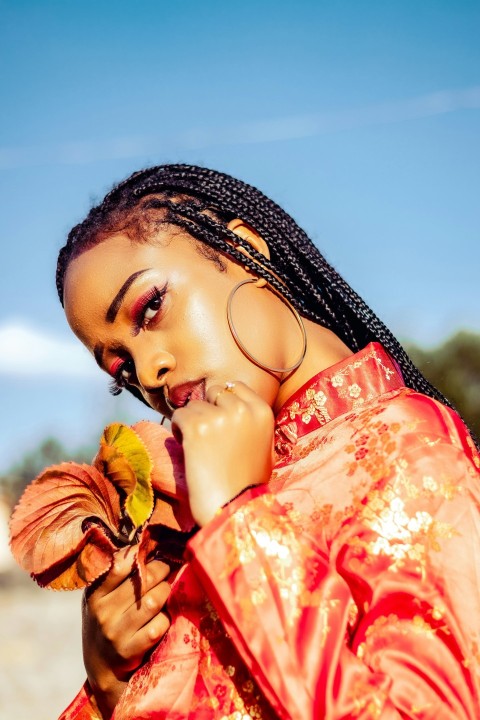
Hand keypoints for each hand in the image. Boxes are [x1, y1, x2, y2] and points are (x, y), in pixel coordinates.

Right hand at [82, 546, 170, 717]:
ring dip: (165, 593)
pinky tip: (162, 618)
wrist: (101, 668)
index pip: (119, 564)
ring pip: (153, 602)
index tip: (154, 549)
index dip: (141, 554)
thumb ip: (115, 574)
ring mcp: (115, 633)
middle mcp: (102, 612)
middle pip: (143, 581)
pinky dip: (165, 619)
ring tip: (165, 591)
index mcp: (94, 594)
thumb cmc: (107, 621)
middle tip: (167, 569)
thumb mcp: (100, 598)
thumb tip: (143, 544)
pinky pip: (157, 626)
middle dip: (161, 571)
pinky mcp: (128, 651)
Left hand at [171, 381, 274, 526]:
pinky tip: (187, 448)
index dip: (223, 402)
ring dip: (191, 422)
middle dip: (207, 409)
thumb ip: (251, 423)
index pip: (235, 386)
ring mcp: (218, 416)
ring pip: (194, 405)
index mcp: (262, 411)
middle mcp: (242, 409)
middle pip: (213, 391)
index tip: (219, 419)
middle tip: (207, 434)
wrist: (232, 507)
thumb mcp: (265, 447)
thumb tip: (233, 408)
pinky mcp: (196, 427)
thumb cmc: (248, 483)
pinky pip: (178, 416)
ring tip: (198, 446)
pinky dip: (178, 430)